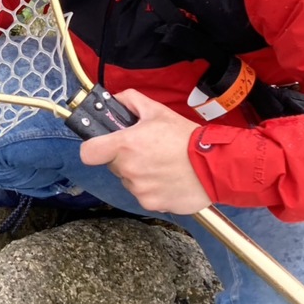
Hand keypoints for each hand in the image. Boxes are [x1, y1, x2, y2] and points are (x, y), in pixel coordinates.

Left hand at [79, 89, 211, 213]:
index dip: (93, 148)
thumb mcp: (158, 111)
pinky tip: (169, 178)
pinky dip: (153, 189)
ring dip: (139, 174)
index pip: (88, 153)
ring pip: (130, 181)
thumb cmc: (186, 138)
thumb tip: (116, 100)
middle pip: (113, 165)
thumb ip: (131, 100)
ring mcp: (139, 189)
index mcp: (124, 145)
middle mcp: (128, 170)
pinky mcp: (151, 204)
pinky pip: (145, 195)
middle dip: (124, 158)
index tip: (102, 146)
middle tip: (146, 151)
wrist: (214, 166)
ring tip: (162, 165)